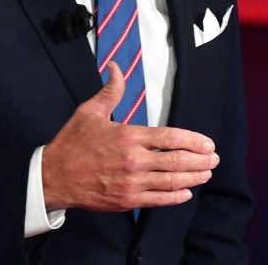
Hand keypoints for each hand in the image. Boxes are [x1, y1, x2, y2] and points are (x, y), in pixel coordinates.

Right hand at [42, 62, 218, 211]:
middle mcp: (133, 160)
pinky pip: (157, 200)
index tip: (208, 143)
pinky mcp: (126, 200)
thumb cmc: (72, 143)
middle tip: (214, 159)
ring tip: (207, 173)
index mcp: (128, 136)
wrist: (52, 177)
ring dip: (194, 178)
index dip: (193, 141)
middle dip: (200, 160)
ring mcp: (131, 183)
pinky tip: (187, 193)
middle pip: (176, 161)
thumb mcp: (90, 112)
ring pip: (171, 182)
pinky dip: (175, 197)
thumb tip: (115, 67)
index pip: (170, 138)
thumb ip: (110, 91)